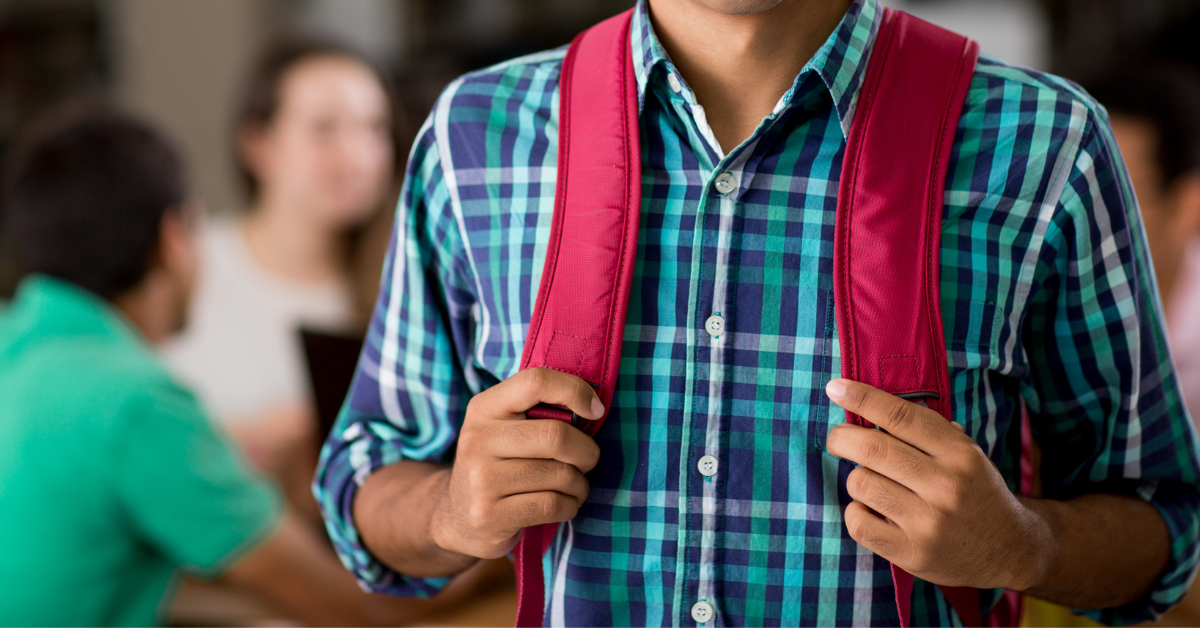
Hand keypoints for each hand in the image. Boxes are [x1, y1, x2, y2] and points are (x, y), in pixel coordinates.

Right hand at [429, 368, 603, 559]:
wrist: (456, 516)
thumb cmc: (498, 464)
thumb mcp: (504, 428)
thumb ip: (539, 410)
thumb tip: (593, 406)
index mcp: (484, 408)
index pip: (536, 381)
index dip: (575, 391)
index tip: (595, 411)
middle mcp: (477, 439)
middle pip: (556, 435)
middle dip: (587, 452)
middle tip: (587, 462)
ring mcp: (480, 479)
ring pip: (560, 475)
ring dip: (580, 485)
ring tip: (572, 487)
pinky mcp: (488, 515)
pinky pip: (552, 505)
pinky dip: (569, 507)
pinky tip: (562, 505)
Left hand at [824, 378, 1046, 590]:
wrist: (1011, 549)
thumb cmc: (976, 492)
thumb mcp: (967, 454)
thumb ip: (927, 431)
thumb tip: (869, 405)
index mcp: (960, 453)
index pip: (901, 415)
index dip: (862, 398)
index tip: (836, 388)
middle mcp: (946, 485)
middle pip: (872, 448)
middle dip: (842, 438)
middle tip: (838, 439)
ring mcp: (929, 522)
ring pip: (860, 484)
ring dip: (856, 479)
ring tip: (871, 483)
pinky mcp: (913, 554)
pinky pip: (859, 522)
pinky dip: (856, 513)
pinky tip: (872, 511)